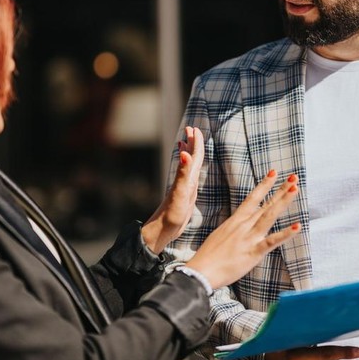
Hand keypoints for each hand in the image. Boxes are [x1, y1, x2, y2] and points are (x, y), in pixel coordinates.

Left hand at [142, 127, 204, 253]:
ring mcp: (185, 188)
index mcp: (187, 178)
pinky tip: (189, 171)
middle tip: (192, 129)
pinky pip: (189, 177)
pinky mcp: (185, 196)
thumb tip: (184, 154)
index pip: (194, 156)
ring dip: (190, 153)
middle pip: (191, 158)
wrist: (162, 230)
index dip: (196, 143)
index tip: (195, 129)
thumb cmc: (171, 214)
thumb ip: (182, 174)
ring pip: (189, 167)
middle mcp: (185, 181)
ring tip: (187, 143)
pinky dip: (189, 169)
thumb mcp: (179, 193)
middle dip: (192, 143)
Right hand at [185, 171, 299, 289]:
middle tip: (294, 177)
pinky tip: (297, 226)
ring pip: (270, 215)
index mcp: (236, 220)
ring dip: (283, 201)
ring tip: (295, 189)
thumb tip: (239, 226)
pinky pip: (272, 241)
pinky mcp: (254, 252)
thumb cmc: (209, 256)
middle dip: (280, 190)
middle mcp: (244, 225)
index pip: (252, 198)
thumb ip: (234, 229)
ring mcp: (249, 237)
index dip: (264, 185)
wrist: (202, 271)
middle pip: (266, 204)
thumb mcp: (221, 235)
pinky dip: (285, 234)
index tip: (274, 173)